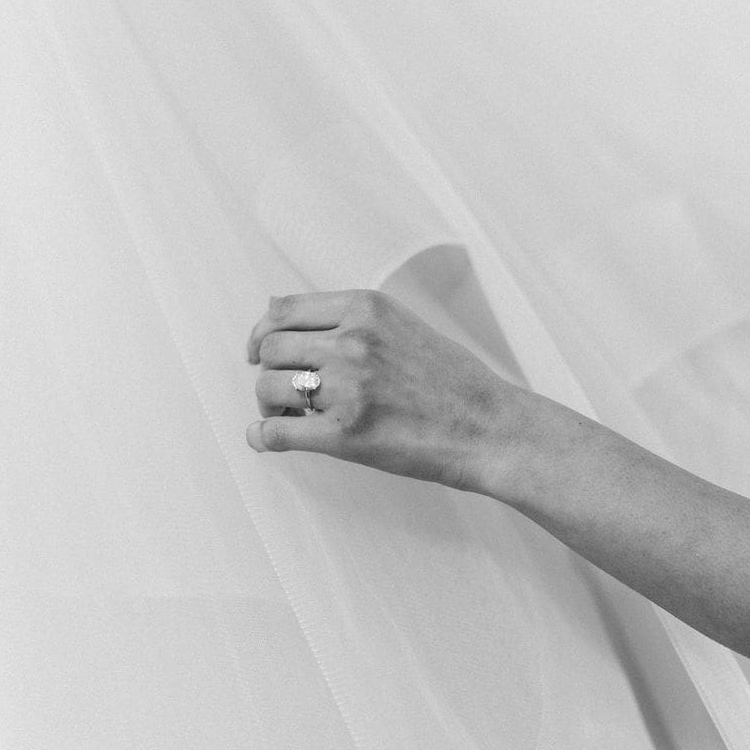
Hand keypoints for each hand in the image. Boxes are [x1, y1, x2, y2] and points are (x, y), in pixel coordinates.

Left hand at [245, 289, 523, 492]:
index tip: (260, 353)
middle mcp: (352, 341)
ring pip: (268, 387)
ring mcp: (348, 386)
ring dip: (269, 405)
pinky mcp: (346, 433)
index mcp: (366, 308)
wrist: (489, 428)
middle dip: (267, 372)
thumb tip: (272, 308)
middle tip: (280, 394)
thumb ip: (344, 317)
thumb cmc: (452, 381)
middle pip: (272, 349)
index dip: (262, 334)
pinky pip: (277, 432)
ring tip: (290, 416)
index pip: (284, 311)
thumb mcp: (400, 325)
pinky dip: (262, 437)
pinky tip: (267, 441)